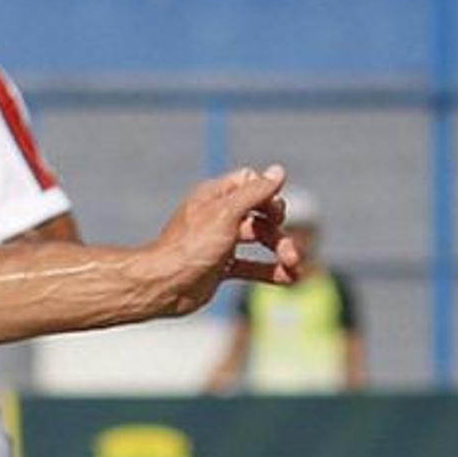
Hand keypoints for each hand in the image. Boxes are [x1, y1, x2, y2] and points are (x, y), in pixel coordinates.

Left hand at [138, 165, 294, 317]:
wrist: (163, 286)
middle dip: (279, 231)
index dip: (269, 196)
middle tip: (290, 252)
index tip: (274, 214)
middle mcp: (218, 216)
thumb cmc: (191, 246)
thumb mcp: (226, 213)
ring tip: (294, 266)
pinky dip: (271, 271)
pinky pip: (251, 265)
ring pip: (260, 241)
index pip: (252, 183)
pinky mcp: (219, 267)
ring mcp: (219, 243)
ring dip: (281, 252)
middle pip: (261, 215)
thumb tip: (278, 170)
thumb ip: (254, 192)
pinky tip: (290, 278)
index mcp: (215, 197)